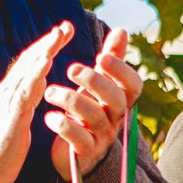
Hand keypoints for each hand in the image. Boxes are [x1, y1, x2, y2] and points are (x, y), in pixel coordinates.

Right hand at [0, 22, 71, 182]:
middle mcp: (7, 91)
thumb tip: (41, 82)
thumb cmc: (3, 148)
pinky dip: (36, 74)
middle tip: (66, 26)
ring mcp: (7, 102)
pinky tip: (47, 63)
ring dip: (44, 50)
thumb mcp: (18, 116)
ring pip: (27, 70)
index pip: (29, 63)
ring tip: (58, 35)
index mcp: (10, 92)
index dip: (46, 46)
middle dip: (48, 41)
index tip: (63, 32)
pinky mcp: (11, 116)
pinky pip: (25, 92)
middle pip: (29, 60)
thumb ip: (28, 97)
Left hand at [43, 28, 144, 182]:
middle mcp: (115, 118)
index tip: (101, 57)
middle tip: (70, 68)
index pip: (133, 85)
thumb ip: (111, 59)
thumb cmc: (90, 108)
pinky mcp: (85, 152)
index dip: (121, 70)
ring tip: (49, 92)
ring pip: (94, 117)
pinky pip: (79, 140)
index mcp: (120, 99)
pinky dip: (63, 126)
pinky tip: (49, 117)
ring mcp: (102, 136)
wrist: (79, 150)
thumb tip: (121, 30)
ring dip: (71, 100)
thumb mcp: (100, 83)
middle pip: (116, 99)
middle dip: (95, 81)